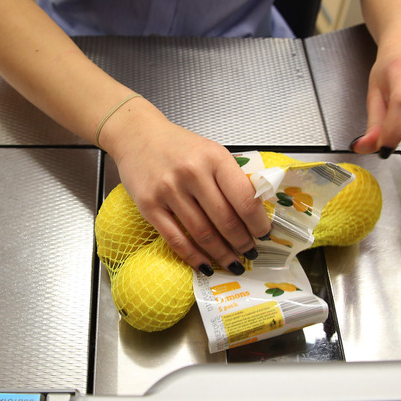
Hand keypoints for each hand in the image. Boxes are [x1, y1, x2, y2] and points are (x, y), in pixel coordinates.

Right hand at [103, 105, 270, 275]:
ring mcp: (168, 191)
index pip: (245, 198)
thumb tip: (254, 214)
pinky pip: (176, 239)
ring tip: (233, 262)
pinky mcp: (149, 206)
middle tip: (250, 252)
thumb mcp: (211, 152)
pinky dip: (194, 257)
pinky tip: (206, 265)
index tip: (264, 234)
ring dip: (222, 254)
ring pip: (203, 234)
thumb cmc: (179, 146)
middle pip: (225, 220)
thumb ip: (231, 178)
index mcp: (214, 158)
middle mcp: (192, 173)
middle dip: (242, 242)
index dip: (258, 223)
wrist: (137, 135)